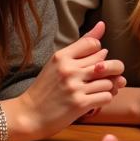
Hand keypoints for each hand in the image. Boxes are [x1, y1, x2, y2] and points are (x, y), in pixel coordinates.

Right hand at [11, 22, 125, 138]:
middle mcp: (69, 69)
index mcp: (62, 56)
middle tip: (103, 77)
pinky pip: (106, 97)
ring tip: (98, 90)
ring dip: (108, 87)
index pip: (94, 44)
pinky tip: (95, 100)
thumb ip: (82, 45)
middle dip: (111, 70)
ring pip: (109, 81)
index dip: (99, 53)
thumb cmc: (45, 89)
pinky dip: (104, 99)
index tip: (94, 62)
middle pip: (106, 62)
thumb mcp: (58, 63)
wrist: (28, 115)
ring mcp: (74, 87)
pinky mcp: (79, 104)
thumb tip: (102, 24)